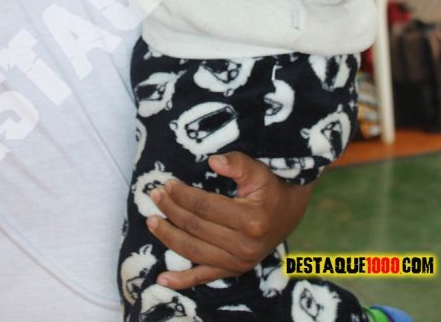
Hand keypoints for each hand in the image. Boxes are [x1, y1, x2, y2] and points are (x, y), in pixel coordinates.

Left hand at [146, 150, 310, 289]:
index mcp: (250, 220)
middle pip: (196, 228)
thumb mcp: (258, 171)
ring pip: (194, 251)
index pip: (205, 207)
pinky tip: (162, 278)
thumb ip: (237, 163)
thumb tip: (212, 160)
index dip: (183, 195)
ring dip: (169, 237)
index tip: (168, 184)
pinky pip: (204, 277)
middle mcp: (244, 246)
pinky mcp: (234, 270)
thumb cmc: (269, 188)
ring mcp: (238, 262)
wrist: (288, 213)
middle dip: (172, 211)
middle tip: (155, 196)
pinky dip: (182, 280)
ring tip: (152, 221)